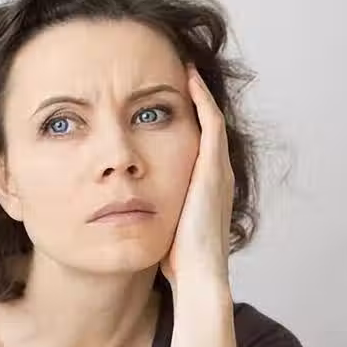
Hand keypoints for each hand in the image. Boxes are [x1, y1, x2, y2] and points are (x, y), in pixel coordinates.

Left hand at [160, 64, 234, 289]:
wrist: (197, 275)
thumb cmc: (177, 259)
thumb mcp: (164, 226)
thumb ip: (155, 211)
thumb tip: (128, 211)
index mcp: (204, 189)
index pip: (197, 145)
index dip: (186, 122)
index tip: (167, 105)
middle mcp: (216, 175)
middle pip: (206, 128)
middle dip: (195, 103)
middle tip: (181, 78)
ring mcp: (218, 171)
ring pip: (211, 120)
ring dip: (199, 95)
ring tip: (186, 71)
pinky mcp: (213, 171)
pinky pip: (210, 125)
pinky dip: (202, 101)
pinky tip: (189, 81)